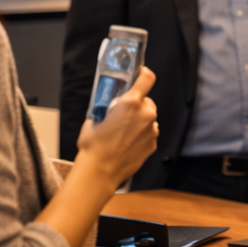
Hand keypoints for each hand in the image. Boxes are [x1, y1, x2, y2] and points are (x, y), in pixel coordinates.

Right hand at [74, 67, 158, 184]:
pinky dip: (141, 134)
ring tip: (123, 132)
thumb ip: (107, 105)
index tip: (141, 75)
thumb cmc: (94, 146)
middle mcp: (145, 115)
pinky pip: (149, 133)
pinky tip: (128, 142)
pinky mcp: (153, 144)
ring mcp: (151, 130)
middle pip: (147, 101)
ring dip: (140, 121)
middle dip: (137, 105)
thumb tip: (108, 102)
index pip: (147, 78)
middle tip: (123, 114)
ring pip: (149, 118)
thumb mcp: (95, 117)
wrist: (100, 171)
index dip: (144, 75)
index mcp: (130, 103)